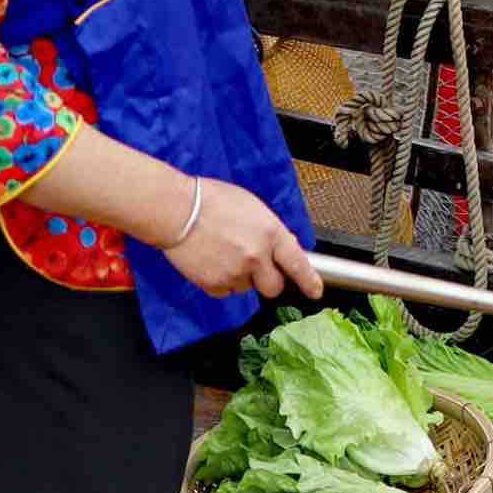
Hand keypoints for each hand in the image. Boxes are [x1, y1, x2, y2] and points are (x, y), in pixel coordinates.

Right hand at [161, 178, 328, 301]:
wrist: (177, 210)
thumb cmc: (212, 201)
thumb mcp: (253, 208)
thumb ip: (270, 232)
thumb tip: (282, 249)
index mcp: (270, 233)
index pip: (298, 263)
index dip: (309, 281)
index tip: (315, 291)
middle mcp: (256, 256)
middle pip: (274, 287)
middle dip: (268, 280)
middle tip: (256, 267)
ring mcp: (235, 273)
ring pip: (246, 288)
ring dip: (240, 277)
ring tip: (223, 252)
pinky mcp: (214, 284)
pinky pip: (225, 291)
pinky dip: (221, 281)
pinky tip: (211, 261)